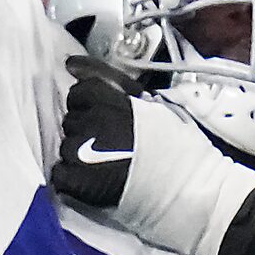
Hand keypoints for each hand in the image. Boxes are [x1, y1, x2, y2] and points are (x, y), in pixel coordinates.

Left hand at [48, 58, 254, 254]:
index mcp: (115, 101)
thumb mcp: (158, 106)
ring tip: (106, 167)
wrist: (194, 192)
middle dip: (87, 130)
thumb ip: (119, 85)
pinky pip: (60, 174)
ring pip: (66, 146)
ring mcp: (83, 152)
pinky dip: (73, 178)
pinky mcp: (78, 181)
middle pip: (72, 119)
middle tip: (112, 147)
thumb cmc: (183, 149)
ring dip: (81, 155)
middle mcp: (95, 122)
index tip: (107, 120)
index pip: (80, 92)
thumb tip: (74, 63)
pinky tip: (94, 183)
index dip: (91, 105)